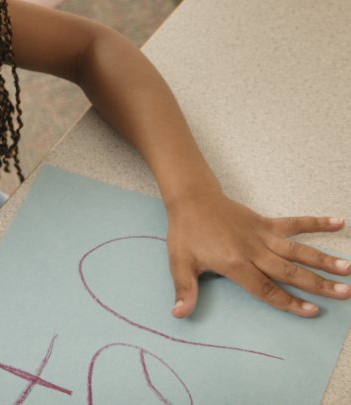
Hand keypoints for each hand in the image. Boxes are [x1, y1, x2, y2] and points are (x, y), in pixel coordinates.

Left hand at [164, 190, 350, 317]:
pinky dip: (315, 223)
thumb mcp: (179, 263)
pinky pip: (294, 223)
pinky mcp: (265, 222)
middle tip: (344, 293)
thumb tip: (179, 315)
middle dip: (317, 284)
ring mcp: (261, 235)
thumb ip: (185, 290)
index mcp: (235, 263)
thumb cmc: (185, 232)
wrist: (191, 198)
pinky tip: (338, 222)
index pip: (265, 288)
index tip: (311, 311)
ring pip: (297, 250)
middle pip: (289, 271)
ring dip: (323, 259)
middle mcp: (253, 250)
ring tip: (348, 268)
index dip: (288, 302)